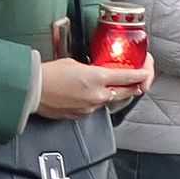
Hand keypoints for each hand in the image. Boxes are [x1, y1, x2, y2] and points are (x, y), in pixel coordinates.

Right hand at [31, 54, 152, 118]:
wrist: (33, 90)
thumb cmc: (49, 74)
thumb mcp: (75, 63)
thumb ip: (91, 69)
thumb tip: (96, 72)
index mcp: (97, 78)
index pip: (129, 77)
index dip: (141, 74)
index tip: (146, 72)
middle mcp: (98, 95)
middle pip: (126, 92)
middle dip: (134, 86)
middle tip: (138, 81)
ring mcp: (90, 107)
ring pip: (110, 100)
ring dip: (113, 93)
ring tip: (109, 85)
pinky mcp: (81, 115)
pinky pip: (95, 107)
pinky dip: (96, 100)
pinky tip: (89, 93)